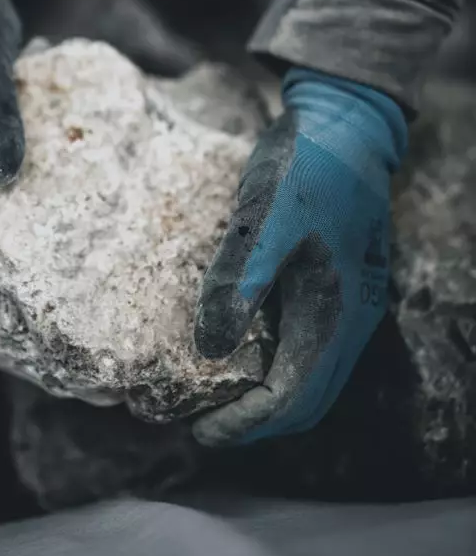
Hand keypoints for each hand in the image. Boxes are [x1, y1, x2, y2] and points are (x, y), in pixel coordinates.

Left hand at [193, 67, 407, 444]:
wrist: (348, 124)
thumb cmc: (304, 168)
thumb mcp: (264, 220)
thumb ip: (239, 284)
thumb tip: (210, 349)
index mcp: (332, 313)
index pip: (289, 399)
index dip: (245, 425)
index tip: (200, 432)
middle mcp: (352, 319)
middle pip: (308, 402)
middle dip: (259, 424)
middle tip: (208, 427)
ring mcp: (355, 303)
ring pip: (318, 379)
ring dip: (273, 400)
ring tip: (223, 399)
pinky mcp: (348, 285)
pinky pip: (319, 351)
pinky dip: (286, 370)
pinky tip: (250, 351)